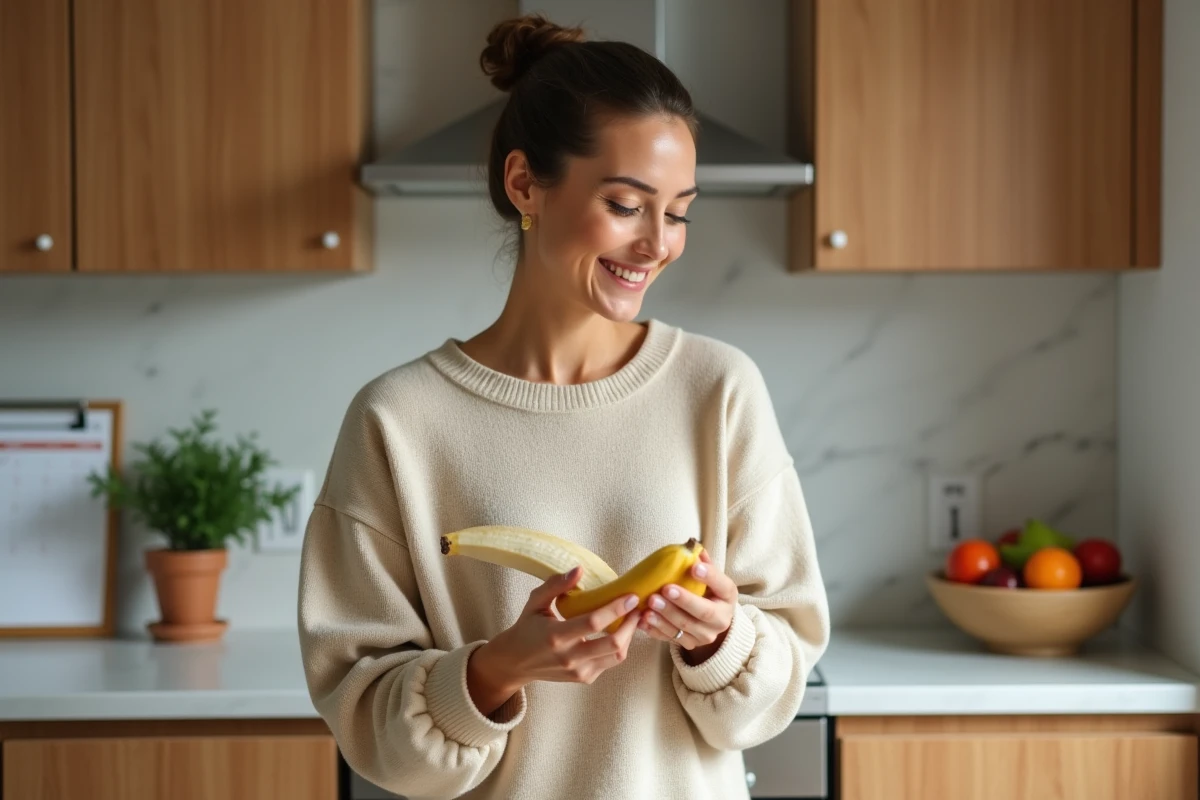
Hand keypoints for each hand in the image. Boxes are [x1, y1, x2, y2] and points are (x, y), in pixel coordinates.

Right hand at [474, 566, 642, 692]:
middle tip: (638, 607)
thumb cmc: (526, 628)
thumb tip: (579, 569)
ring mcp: (579, 671)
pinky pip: (610, 662)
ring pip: (617, 656)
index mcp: (556, 636)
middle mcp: (569, 657)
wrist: (515, 663)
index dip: (615, 609)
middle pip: (613, 644)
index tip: (631, 596)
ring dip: (629, 636)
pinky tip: (620, 631)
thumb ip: (556, 584)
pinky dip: (619, 646)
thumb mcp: (535, 602)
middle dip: (631, 624)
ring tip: (633, 618)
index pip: (593, 622)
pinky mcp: (584, 678)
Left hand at [637, 550, 735, 662]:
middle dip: (683, 601)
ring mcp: (705, 635)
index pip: (723, 586)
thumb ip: (703, 563)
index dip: (709, 577)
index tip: (694, 567)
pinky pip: (671, 639)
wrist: (711, 622)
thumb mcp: (711, 578)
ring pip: (684, 628)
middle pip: (703, 612)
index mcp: (728, 597)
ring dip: (665, 617)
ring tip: (650, 604)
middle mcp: (721, 620)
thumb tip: (692, 545)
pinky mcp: (689, 645)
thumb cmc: (708, 592)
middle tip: (665, 589)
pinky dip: (655, 630)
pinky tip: (643, 620)